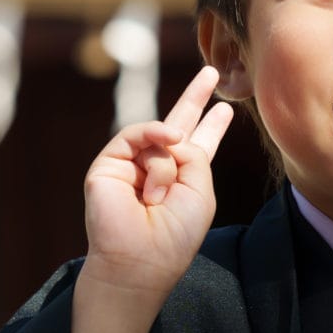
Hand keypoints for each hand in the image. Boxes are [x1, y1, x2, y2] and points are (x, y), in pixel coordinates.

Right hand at [82, 65, 236, 297]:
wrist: (139, 259)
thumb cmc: (174, 235)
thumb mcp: (200, 191)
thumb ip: (194, 154)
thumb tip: (171, 132)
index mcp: (184, 180)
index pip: (198, 146)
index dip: (211, 126)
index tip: (224, 109)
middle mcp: (158, 169)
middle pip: (177, 125)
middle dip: (195, 99)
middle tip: (212, 73)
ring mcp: (132, 165)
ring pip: (161, 139)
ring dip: (166, 168)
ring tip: (159, 198)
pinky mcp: (109, 164)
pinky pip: (137, 135)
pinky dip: (154, 136)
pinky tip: (167, 142)